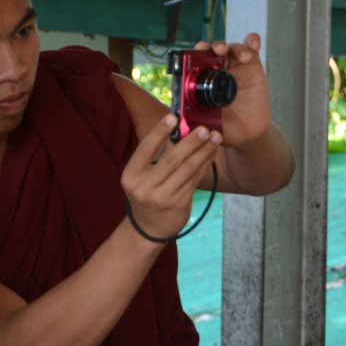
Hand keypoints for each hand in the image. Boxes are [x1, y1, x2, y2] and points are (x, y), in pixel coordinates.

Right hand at [120, 114, 220, 240]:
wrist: (148, 228)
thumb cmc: (146, 193)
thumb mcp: (142, 176)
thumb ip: (156, 155)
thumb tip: (177, 128)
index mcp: (131, 176)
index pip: (145, 149)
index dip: (159, 132)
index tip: (173, 117)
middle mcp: (145, 187)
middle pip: (172, 160)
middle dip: (191, 142)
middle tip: (204, 128)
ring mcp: (163, 198)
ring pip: (187, 169)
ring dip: (203, 151)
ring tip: (215, 137)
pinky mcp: (179, 204)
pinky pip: (195, 180)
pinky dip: (205, 164)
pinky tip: (211, 153)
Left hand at [194, 33, 270, 146]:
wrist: (250, 134)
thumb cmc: (225, 130)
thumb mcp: (208, 128)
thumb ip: (196, 124)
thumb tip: (180, 125)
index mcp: (202, 82)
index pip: (195, 62)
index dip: (194, 54)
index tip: (196, 52)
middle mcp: (217, 72)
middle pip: (213, 51)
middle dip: (213, 46)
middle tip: (217, 50)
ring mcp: (235, 68)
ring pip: (232, 48)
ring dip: (235, 47)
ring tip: (243, 57)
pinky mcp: (253, 67)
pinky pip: (251, 48)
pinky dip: (252, 41)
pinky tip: (254, 45)